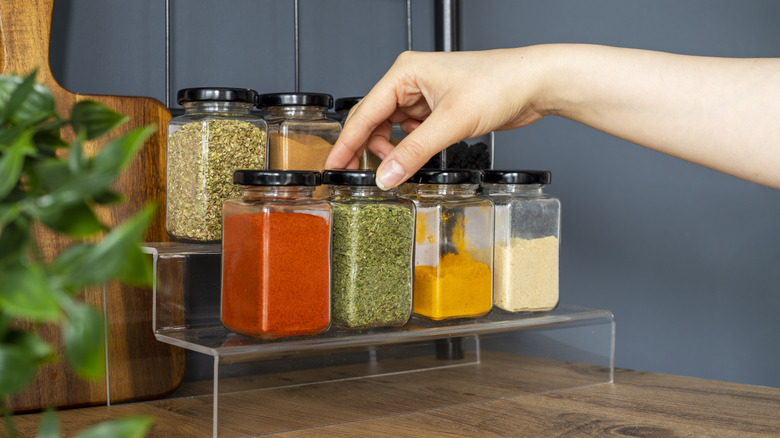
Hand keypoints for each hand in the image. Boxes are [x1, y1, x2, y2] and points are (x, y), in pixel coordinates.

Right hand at [325, 47, 550, 188]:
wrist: (534, 83)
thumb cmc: (498, 83)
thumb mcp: (450, 122)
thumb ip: (414, 152)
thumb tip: (386, 176)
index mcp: (405, 73)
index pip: (364, 112)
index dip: (346, 142)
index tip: (333, 164)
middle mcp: (410, 82)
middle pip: (374, 121)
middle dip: (368, 149)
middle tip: (360, 176)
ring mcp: (425, 96)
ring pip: (393, 130)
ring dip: (393, 151)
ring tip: (400, 168)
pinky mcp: (439, 110)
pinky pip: (412, 134)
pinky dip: (411, 149)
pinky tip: (418, 158)